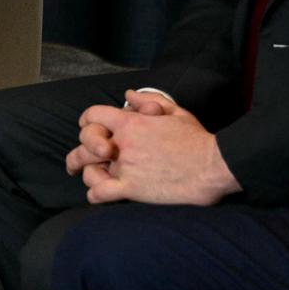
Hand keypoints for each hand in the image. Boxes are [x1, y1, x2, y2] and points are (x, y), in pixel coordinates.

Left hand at [71, 92, 238, 204]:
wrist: (212, 166)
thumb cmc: (197, 140)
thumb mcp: (175, 112)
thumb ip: (148, 101)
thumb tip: (128, 95)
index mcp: (130, 123)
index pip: (93, 115)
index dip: (87, 120)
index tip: (87, 128)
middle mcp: (122, 144)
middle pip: (84, 144)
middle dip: (79, 151)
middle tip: (76, 162)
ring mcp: (125, 167)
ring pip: (89, 170)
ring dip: (88, 173)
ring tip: (91, 177)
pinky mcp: (132, 189)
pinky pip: (100, 193)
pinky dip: (95, 194)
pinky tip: (98, 195)